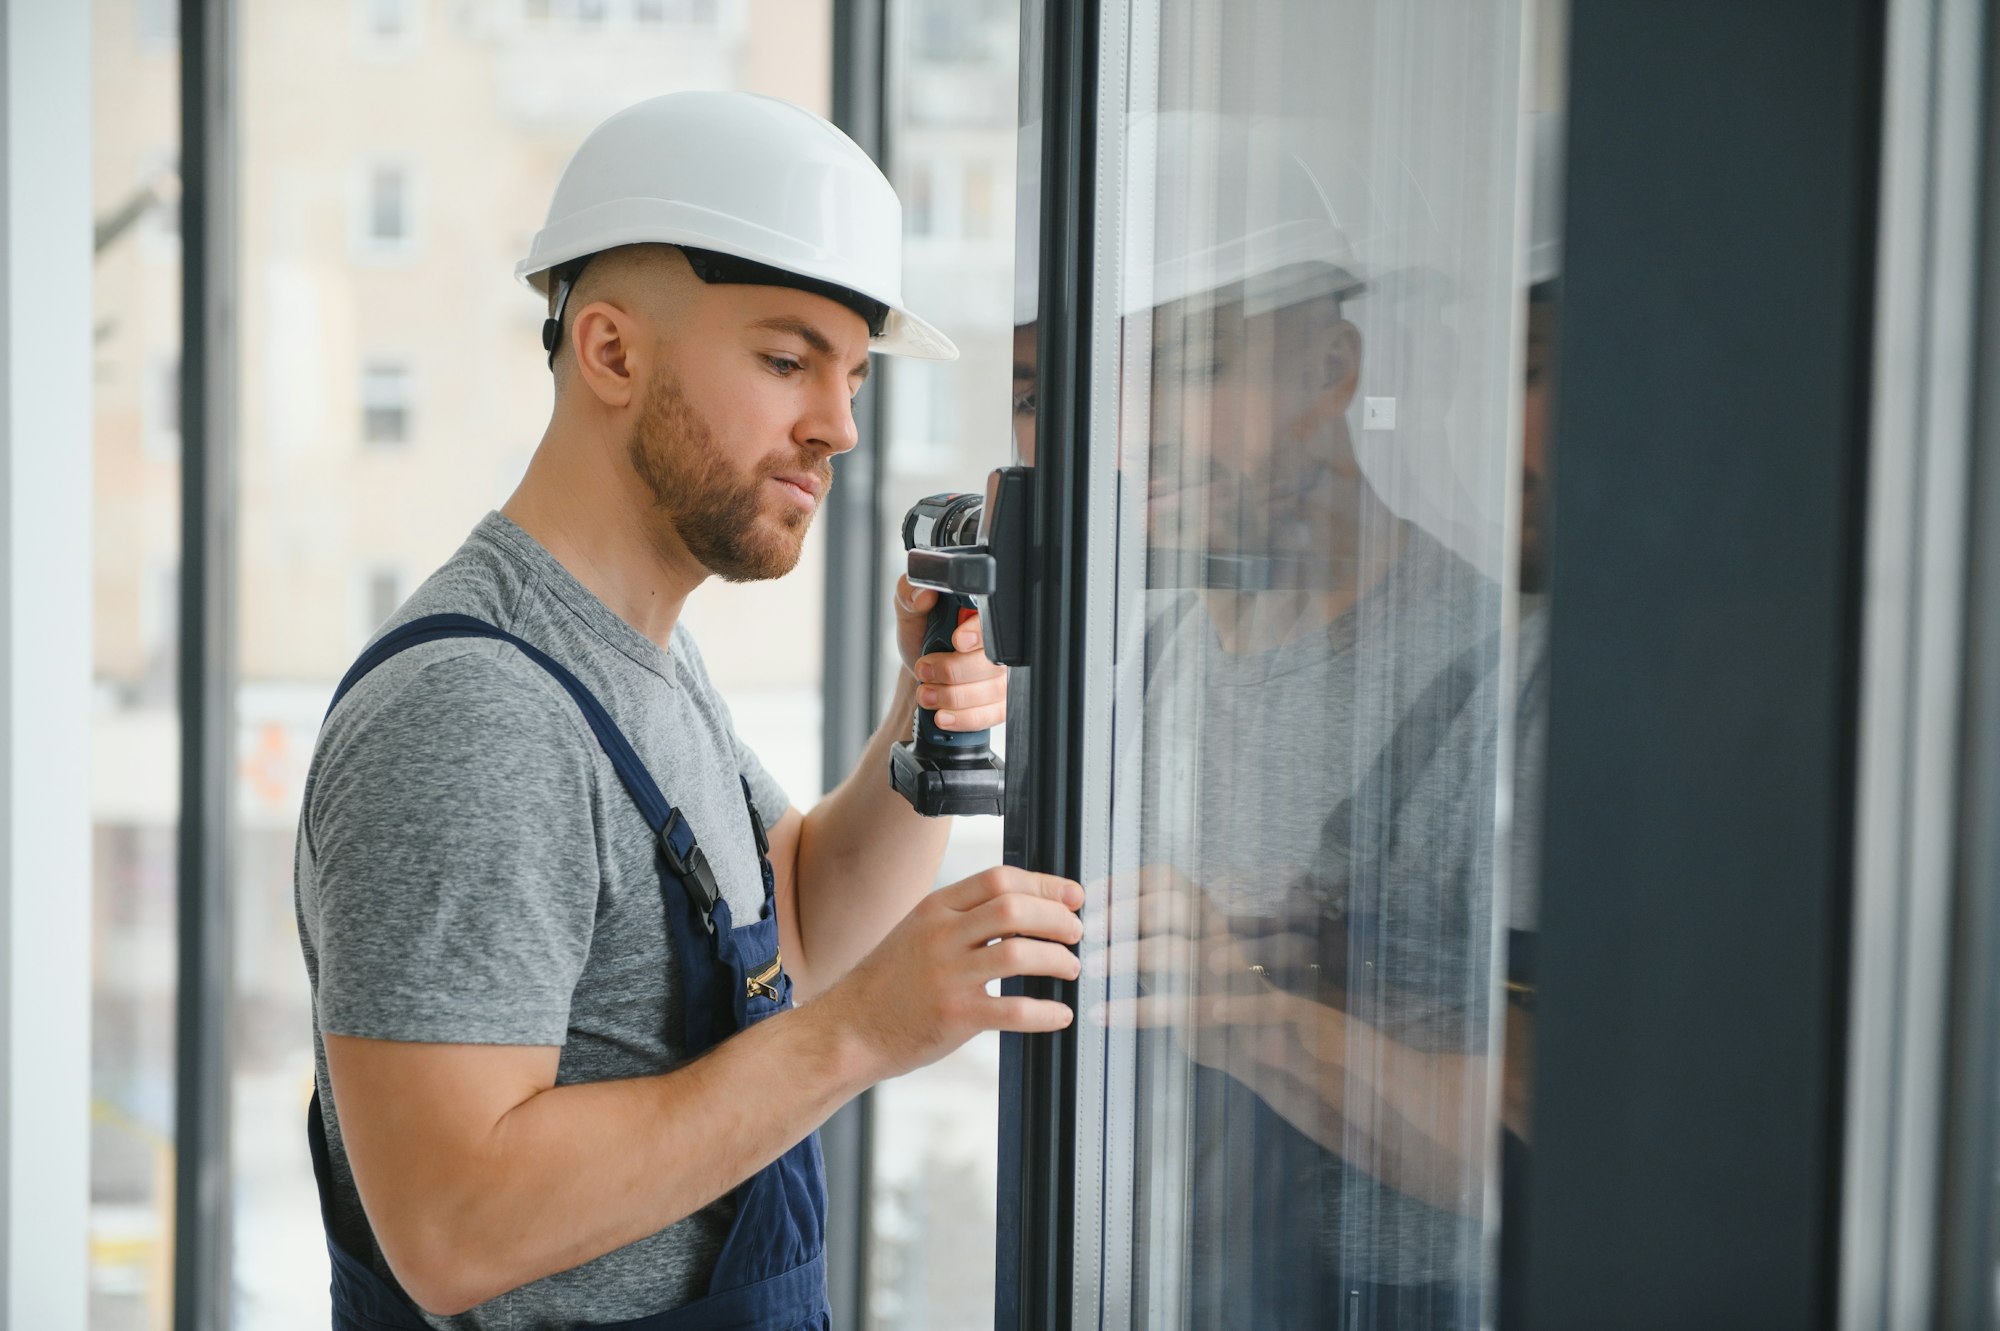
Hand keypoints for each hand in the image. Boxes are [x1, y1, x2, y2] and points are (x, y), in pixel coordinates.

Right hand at [820, 865, 1081, 1080]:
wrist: (848, 1029)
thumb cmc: (890, 983)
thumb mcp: (918, 932)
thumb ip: (962, 918)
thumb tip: (1023, 909)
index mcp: (935, 908)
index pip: (999, 878)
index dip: (1044, 885)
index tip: (1073, 897)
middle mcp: (941, 936)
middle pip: (1013, 909)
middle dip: (1056, 919)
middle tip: (1077, 933)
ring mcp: (947, 976)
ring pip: (1018, 954)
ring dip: (1056, 959)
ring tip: (1070, 967)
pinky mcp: (954, 1016)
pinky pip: (1012, 1010)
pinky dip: (1045, 1012)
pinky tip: (1060, 1014)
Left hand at [894, 575, 1007, 732]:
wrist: (921, 676)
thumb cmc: (921, 640)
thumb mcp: (908, 614)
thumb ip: (909, 595)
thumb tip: (924, 593)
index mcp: (978, 617)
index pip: (993, 623)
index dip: (979, 633)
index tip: (957, 641)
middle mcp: (996, 647)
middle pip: (993, 663)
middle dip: (952, 671)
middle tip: (924, 670)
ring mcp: (1001, 677)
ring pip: (992, 691)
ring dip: (953, 697)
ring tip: (926, 694)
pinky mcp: (999, 704)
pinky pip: (991, 714)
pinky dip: (963, 718)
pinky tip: (944, 715)